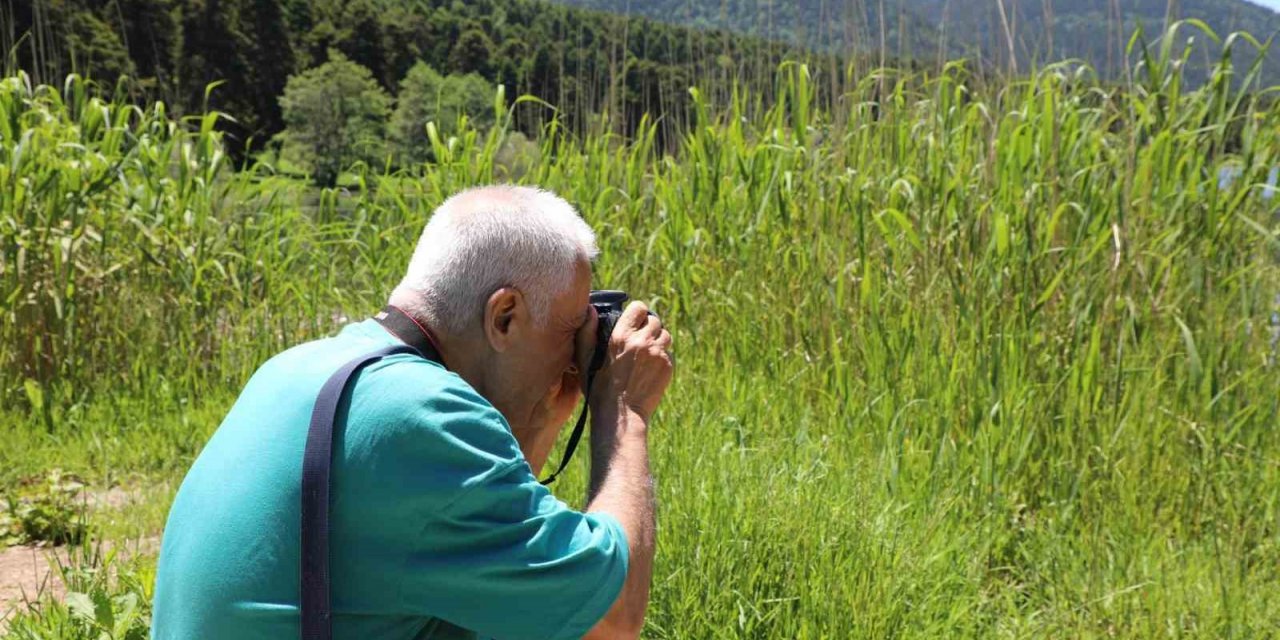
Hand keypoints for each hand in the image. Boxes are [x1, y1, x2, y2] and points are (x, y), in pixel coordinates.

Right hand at [590, 301, 672, 422]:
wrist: (620, 415)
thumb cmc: (598, 389)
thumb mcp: (584, 360)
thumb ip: (586, 333)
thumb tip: (590, 310)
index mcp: (621, 336)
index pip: (639, 308)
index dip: (637, 313)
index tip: (634, 321)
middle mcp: (642, 341)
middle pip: (655, 320)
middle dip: (648, 328)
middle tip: (639, 341)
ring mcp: (657, 354)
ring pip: (665, 335)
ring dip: (658, 341)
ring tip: (646, 354)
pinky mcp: (667, 366)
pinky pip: (669, 354)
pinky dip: (662, 358)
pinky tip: (649, 370)